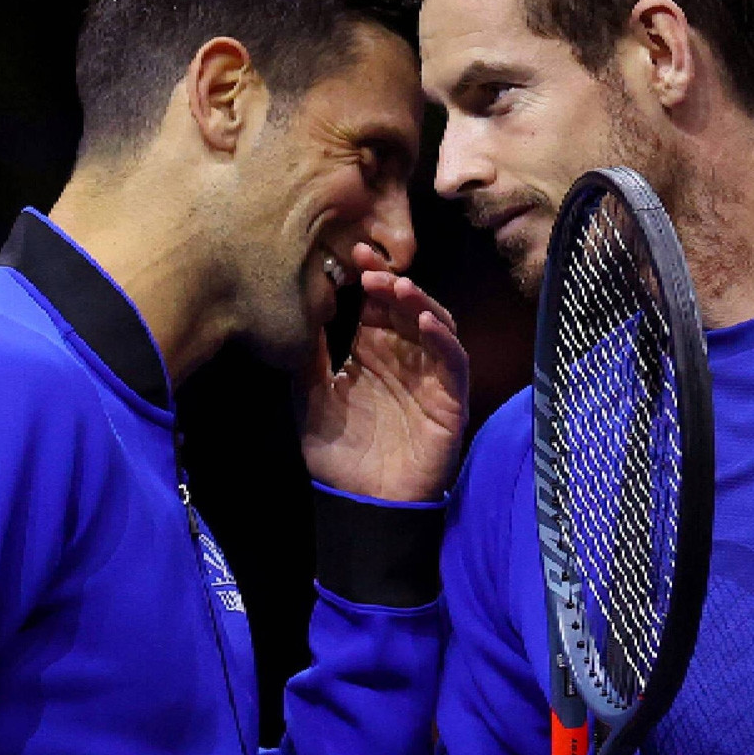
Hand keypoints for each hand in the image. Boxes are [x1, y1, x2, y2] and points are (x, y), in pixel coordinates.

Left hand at [299, 242, 468, 501]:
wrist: (362, 503)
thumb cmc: (337, 452)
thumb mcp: (311, 395)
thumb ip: (309, 355)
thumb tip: (301, 305)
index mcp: (372, 350)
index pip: (375, 302)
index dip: (368, 275)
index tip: (351, 251)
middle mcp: (404, 355)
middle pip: (406, 306)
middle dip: (391, 281)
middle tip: (369, 264)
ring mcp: (429, 374)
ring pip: (435, 324)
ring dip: (419, 302)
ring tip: (397, 287)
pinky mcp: (450, 397)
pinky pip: (452, 360)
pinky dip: (443, 338)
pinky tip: (426, 322)